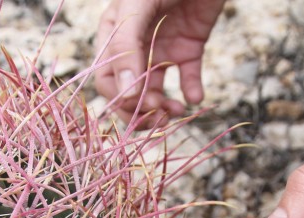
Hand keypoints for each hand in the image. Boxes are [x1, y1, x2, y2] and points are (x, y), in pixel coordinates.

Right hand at [94, 0, 225, 122]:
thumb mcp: (137, 7)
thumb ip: (128, 47)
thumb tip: (126, 94)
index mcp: (114, 35)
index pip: (107, 79)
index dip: (120, 98)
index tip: (140, 104)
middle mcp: (135, 46)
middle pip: (130, 91)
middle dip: (141, 109)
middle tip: (159, 120)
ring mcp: (162, 47)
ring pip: (156, 90)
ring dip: (164, 107)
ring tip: (177, 110)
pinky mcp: (188, 47)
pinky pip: (187, 78)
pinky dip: (191, 92)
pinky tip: (196, 97)